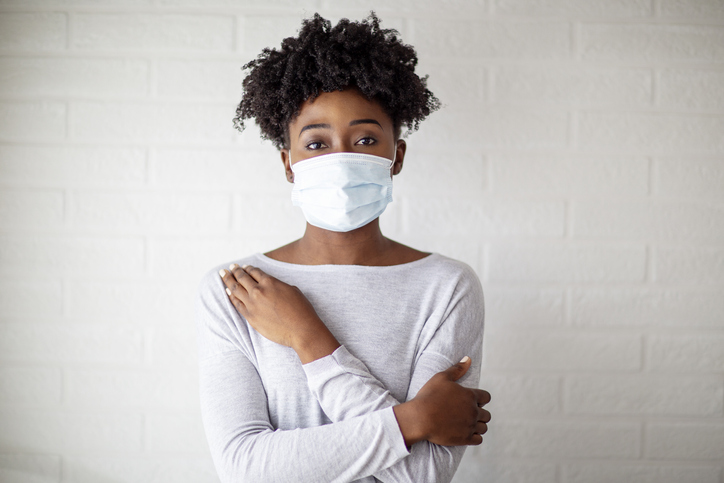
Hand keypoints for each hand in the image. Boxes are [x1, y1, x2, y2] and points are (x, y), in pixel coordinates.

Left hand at [219, 264, 339, 362]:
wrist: (301, 330)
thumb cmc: (301, 310)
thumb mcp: (292, 290)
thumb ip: (277, 285)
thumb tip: (270, 285)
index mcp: (270, 282)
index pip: (254, 271)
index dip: (248, 268)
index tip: (243, 267)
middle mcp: (259, 291)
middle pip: (242, 278)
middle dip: (235, 271)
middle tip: (230, 267)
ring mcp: (252, 304)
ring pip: (235, 289)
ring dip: (228, 280)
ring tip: (223, 275)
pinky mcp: (250, 317)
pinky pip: (236, 304)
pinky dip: (231, 296)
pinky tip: (228, 292)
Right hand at [394, 357, 490, 446]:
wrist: (420, 418)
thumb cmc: (429, 396)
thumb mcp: (441, 377)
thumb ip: (457, 369)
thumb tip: (468, 358)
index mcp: (470, 396)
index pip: (486, 397)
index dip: (480, 399)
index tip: (472, 401)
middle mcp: (473, 411)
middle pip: (487, 414)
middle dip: (480, 414)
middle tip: (467, 413)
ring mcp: (470, 426)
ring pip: (484, 428)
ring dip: (478, 425)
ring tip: (467, 424)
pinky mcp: (465, 439)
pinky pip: (478, 440)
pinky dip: (475, 437)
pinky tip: (466, 433)